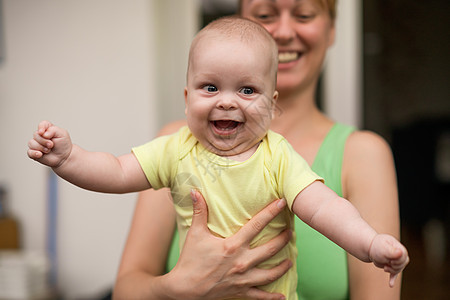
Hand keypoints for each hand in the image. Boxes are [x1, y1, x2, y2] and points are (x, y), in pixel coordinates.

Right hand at [27, 120, 71, 167]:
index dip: (41, 127)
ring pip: (31, 143)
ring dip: (41, 147)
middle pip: (36, 134)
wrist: (64, 157)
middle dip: (44, 141)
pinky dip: (34, 153)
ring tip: (48, 150)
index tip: (43, 132)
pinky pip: (29, 152)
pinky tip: (40, 154)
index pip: (42, 124)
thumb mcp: (62, 134)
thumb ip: (53, 130)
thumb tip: (43, 133)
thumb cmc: (63, 145)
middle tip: (51, 145)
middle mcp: (40, 136)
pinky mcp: (34, 153)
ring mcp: (36, 144)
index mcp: (47, 129)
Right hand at [163, 190, 291, 299]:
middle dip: (283, 239)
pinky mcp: (240, 291)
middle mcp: (242, 262)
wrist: (184, 289)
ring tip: (290, 260)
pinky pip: (260, 296)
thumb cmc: (190, 260)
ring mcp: (243, 279)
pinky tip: (282, 296)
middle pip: (270, 249)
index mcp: (233, 246)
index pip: (257, 225)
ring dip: (283, 266)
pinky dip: (272, 297)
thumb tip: (194, 191)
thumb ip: (199, 211)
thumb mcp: (195, 234)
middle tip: (291, 232)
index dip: (271, 213)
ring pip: (270, 273)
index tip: (282, 203)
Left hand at [368, 234, 409, 287]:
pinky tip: (390, 285)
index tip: (390, 260)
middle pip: (402, 265)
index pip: (404, 259)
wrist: (369, 247)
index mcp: (400, 248)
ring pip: (397, 270)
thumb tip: (400, 252)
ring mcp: (396, 260)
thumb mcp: (383, 248)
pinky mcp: (391, 265)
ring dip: (390, 270)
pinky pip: (394, 274)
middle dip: (393, 266)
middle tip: (386, 262)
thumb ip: (392, 252)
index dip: (397, 262)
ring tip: (385, 267)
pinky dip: (392, 279)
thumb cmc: (376, 247)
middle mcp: (400, 254)